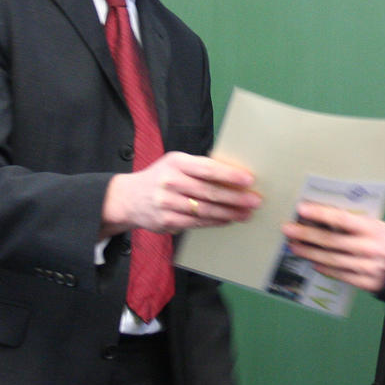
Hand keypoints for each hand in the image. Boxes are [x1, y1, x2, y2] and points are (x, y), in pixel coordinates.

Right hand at [101, 152, 260, 236]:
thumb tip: (233, 176)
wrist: (129, 198)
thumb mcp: (175, 164)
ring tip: (246, 213)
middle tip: (254, 201)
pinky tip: (228, 220)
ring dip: (229, 213)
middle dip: (235, 198)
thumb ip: (198, 168)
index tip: (249, 180)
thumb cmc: (160, 177)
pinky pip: (197, 223)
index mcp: (176, 162)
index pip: (207, 169)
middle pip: (209, 192)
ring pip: (205, 210)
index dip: (229, 175)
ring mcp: (167, 203)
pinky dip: (215, 222)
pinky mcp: (167, 221)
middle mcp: (171, 182)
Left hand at [281, 201, 384, 292]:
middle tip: (287, 229)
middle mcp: (369, 248)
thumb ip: (355, 224)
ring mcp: (367, 267)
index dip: (320, 214)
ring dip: (310, 252)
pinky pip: (341, 275)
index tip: (301, 209)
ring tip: (294, 246)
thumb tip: (323, 217)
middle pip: (331, 241)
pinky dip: (325, 269)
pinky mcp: (366, 283)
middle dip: (306, 235)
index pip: (342, 219)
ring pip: (332, 260)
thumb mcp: (377, 226)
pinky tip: (313, 262)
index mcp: (373, 229)